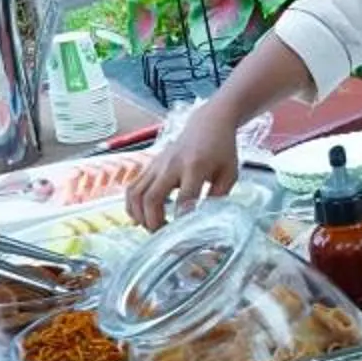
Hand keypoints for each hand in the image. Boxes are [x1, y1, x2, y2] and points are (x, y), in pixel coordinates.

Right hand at [129, 111, 240, 227]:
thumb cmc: (222, 151)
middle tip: (163, 236)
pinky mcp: (149, 165)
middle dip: (154, 223)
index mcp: (195, 167)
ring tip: (152, 227)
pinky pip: (132, 188)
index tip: (185, 236)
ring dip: (140, 216)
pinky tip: (141, 216)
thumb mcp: (229, 173)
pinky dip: (132, 205)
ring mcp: (157, 164)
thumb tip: (205, 221)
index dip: (182, 221)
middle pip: (151, 199)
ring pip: (136, 194)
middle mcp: (171, 165)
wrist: (208, 124)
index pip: (184, 200)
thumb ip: (218, 196)